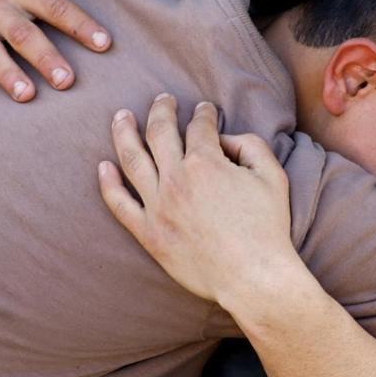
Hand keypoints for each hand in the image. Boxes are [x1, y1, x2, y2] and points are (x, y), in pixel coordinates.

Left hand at [97, 94, 299, 305]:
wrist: (253, 277)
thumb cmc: (267, 228)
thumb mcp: (273, 176)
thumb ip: (251, 145)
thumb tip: (225, 139)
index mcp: (206, 162)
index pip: (198, 126)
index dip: (203, 114)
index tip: (204, 110)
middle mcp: (176, 179)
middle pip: (159, 132)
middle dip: (161, 109)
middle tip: (162, 99)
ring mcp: (158, 206)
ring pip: (132, 159)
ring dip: (123, 132)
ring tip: (120, 116)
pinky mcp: (149, 233)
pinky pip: (119, 205)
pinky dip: (108, 183)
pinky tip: (102, 167)